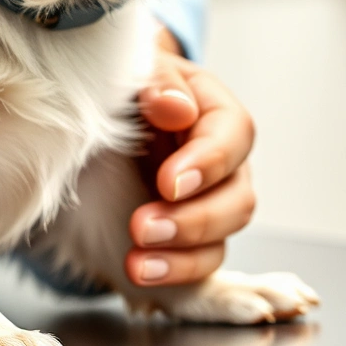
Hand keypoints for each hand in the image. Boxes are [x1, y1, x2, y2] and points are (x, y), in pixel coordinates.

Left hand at [126, 25, 255, 286]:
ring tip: (137, 264)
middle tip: (143, 227)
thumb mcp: (138, 70)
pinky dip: (173, 275)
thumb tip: (175, 106)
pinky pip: (198, 267)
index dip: (207, 164)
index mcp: (217, 115)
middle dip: (193, 221)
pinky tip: (142, 274)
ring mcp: (209, 207)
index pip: (233, 137)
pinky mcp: (189, 240)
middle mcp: (224, 167)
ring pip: (221, 242)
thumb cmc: (130, 90)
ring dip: (181, 257)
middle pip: (238, 201)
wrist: (107, 116)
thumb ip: (158, 81)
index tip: (168, 182)